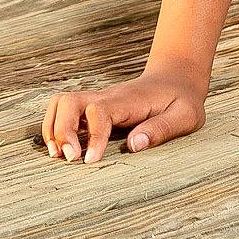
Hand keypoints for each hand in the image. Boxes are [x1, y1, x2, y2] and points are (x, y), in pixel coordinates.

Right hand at [42, 69, 205, 162]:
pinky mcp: (92, 106)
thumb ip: (161, 129)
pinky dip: (54, 128)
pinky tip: (61, 149)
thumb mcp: (185, 116)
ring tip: (58, 155)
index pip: (100, 111)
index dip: (93, 135)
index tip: (91, 160)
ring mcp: (97, 100)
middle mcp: (108, 97)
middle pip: (69, 102)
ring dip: (53, 129)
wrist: (176, 78)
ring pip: (60, 103)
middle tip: (70, 159)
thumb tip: (133, 145)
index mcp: (129, 100)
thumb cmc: (181, 100)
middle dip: (62, 131)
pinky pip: (63, 111)